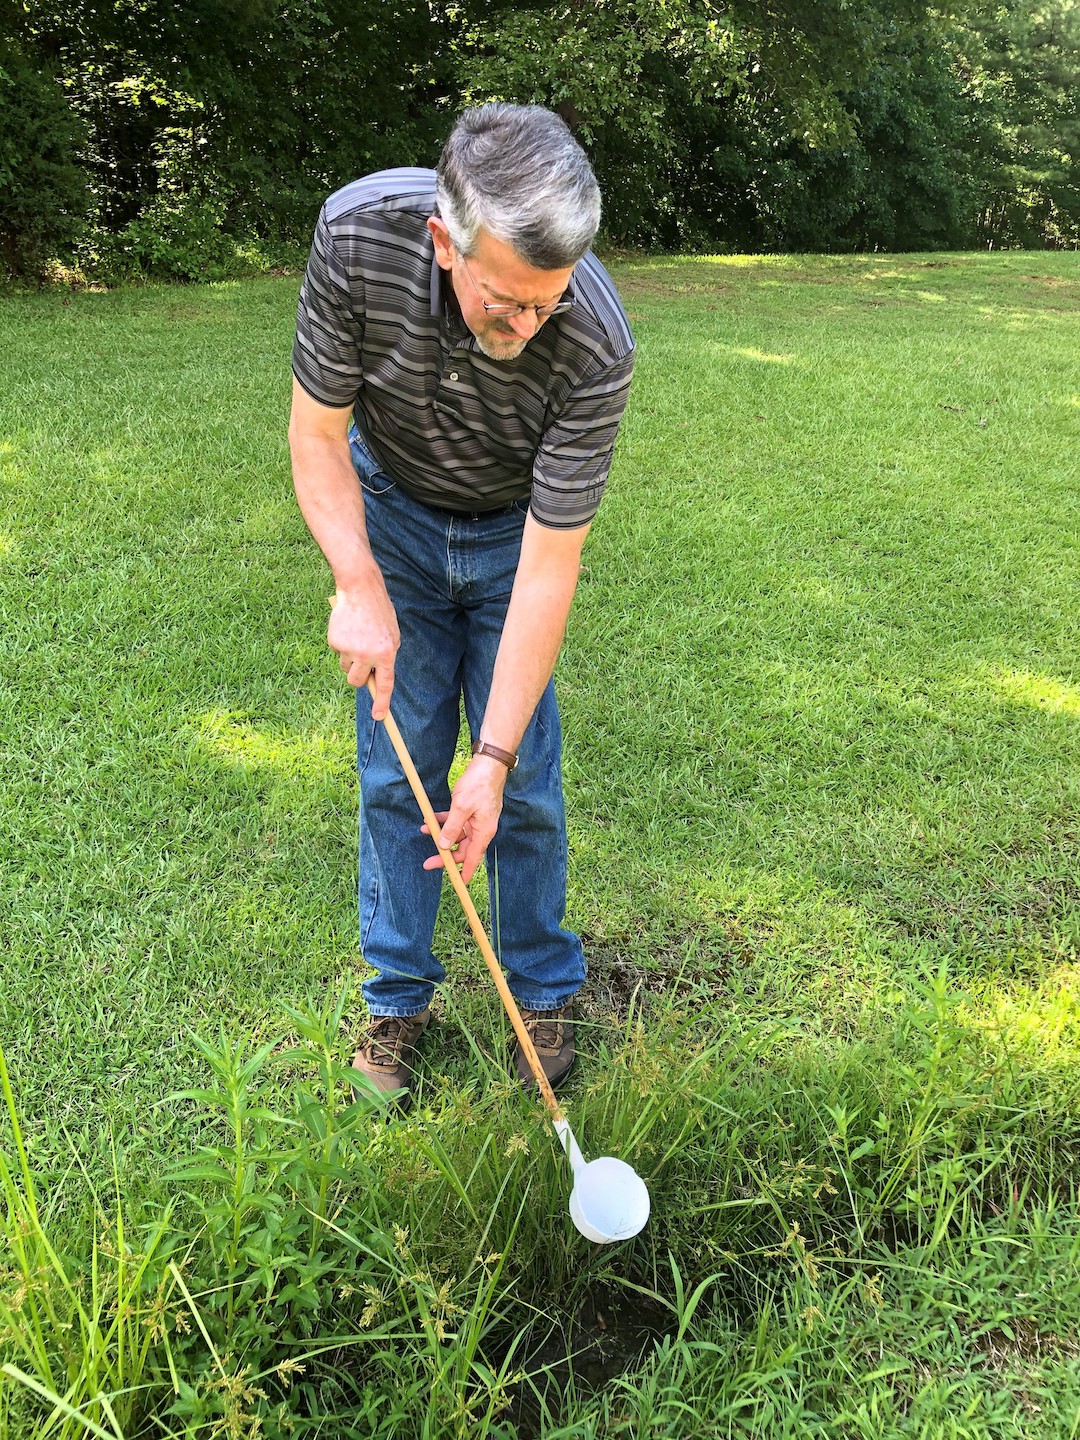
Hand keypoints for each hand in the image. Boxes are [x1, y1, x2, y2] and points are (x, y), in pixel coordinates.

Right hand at [328, 586, 398, 718]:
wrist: (360, 591)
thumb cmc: (379, 614)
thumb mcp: (391, 636)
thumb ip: (384, 657)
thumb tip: (374, 679)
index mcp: (387, 653)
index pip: (385, 684)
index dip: (382, 702)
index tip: (379, 717)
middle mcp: (368, 655)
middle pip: (357, 681)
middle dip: (357, 676)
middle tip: (360, 660)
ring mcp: (350, 649)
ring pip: (346, 667)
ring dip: (349, 657)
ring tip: (356, 635)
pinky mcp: (335, 642)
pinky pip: (336, 652)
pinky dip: (340, 643)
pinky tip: (347, 628)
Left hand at [421, 755, 507, 883]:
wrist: (488, 764)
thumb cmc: (479, 784)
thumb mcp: (461, 807)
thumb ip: (451, 828)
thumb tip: (443, 845)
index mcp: (483, 831)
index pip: (472, 858)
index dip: (464, 872)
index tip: (456, 884)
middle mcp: (481, 828)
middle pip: (462, 849)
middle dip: (445, 855)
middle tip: (427, 862)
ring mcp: (476, 819)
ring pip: (456, 835)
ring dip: (440, 835)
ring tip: (424, 833)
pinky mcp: (471, 810)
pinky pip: (455, 821)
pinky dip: (443, 821)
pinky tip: (430, 819)